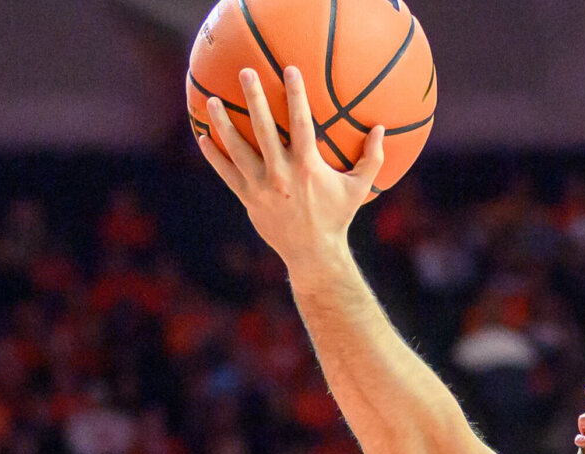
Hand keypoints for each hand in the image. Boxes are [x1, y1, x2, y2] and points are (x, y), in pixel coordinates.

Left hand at [197, 65, 386, 272]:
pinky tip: (203, 136)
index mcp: (307, 167)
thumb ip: (371, 159)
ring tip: (214, 100)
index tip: (289, 69)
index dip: (295, 95)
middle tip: (246, 71)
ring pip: (238, 149)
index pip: (301, 123)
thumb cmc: (337, 217)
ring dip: (224, 123)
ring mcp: (261, 186)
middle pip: (264, 129)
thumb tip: (382, 129)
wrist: (313, 254)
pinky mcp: (248, 198)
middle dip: (255, 98)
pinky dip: (214, 155)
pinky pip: (226, 173)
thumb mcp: (358, 189)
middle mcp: (281, 174)